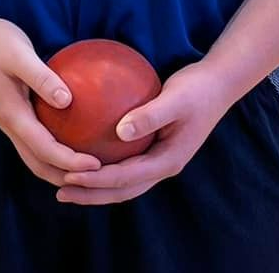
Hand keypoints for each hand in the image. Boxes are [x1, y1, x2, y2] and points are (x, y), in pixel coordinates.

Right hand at [0, 15, 101, 187]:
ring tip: (86, 168)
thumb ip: (42, 78)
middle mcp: (10, 124)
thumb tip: (68, 101)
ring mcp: (10, 121)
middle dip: (66, 177)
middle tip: (97, 176)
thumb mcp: (20, 55)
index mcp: (12, 114)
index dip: (70, 162)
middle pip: (39, 164)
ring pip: (35, 157)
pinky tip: (71, 140)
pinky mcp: (13, 112)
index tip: (96, 165)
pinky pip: (35, 141)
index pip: (45, 149)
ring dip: (59, 169)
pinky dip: (53, 151)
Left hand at [56, 60, 231, 205]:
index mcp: (167, 161)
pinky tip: (86, 152)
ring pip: (124, 182)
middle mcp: (162, 166)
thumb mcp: (175, 99)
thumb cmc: (196, 89)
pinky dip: (106, 166)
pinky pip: (127, 163)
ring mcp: (160, 160)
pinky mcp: (155, 148)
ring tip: (68, 183)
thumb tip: (120, 131)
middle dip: (91, 194)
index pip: (125, 178)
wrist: (218, 85)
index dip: (96, 181)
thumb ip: (150, 115)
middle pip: (122, 190)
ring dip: (97, 186)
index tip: (69, 176)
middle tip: (61, 192)